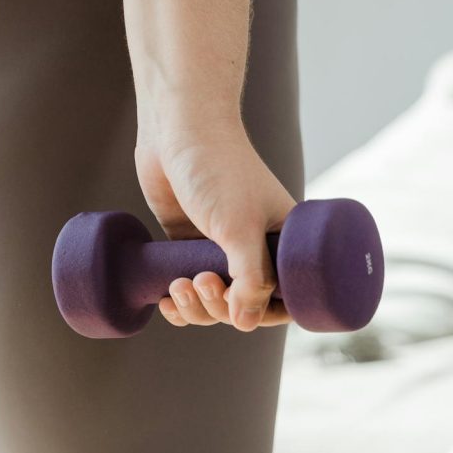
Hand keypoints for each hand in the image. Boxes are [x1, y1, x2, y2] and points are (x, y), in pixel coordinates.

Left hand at [135, 121, 295, 331]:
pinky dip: (179, 301)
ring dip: (197, 306)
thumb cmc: (218, 169)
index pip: (287, 296)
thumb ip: (250, 278)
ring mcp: (220, 245)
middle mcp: (256, 246)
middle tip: (201, 282)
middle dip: (221, 307)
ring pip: (215, 299)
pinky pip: (190, 286)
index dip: (265, 314)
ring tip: (178, 288)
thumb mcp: (240, 228)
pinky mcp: (189, 241)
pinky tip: (165, 301)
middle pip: (245, 304)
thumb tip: (246, 323)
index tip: (242, 312)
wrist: (178, 129)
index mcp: (284, 241)